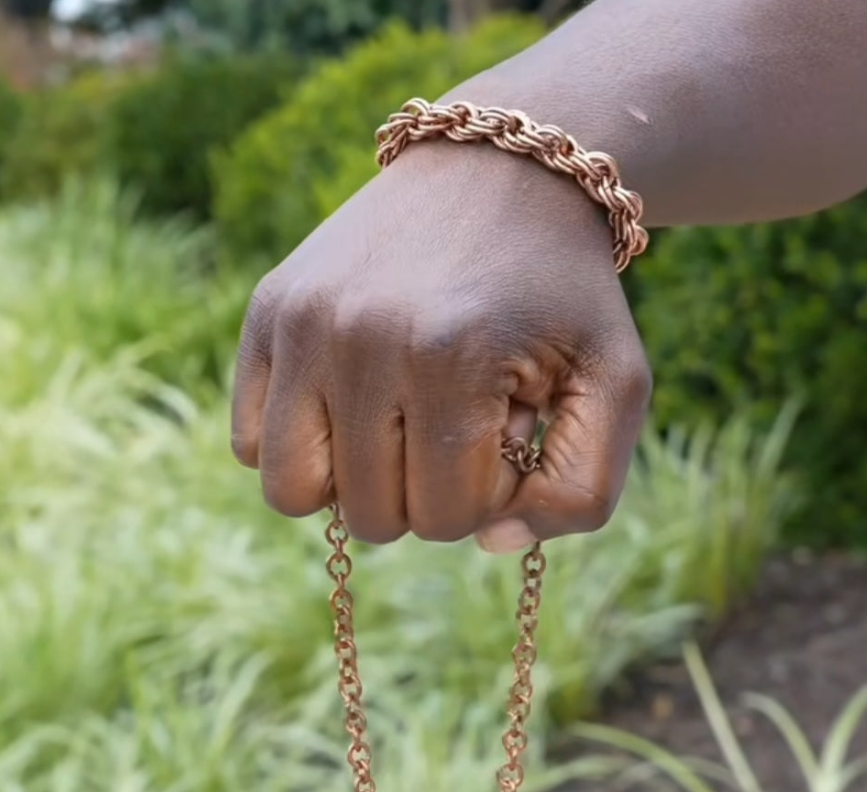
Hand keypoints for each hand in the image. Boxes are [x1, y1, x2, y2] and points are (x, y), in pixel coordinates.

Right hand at [231, 141, 650, 551]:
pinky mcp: (268, 312)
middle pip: (372, 517)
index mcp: (451, 357)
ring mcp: (303, 323)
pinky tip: (354, 403)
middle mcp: (361, 337)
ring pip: (293, 494)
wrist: (502, 171)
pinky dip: (302, 446)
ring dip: (355, 482)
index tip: (509, 428)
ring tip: (400, 424)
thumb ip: (583, 491)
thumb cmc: (563, 296)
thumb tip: (492, 546)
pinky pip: (250, 444)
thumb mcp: (616, 385)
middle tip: (457, 422)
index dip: (489, 494)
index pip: (447, 520)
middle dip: (425, 492)